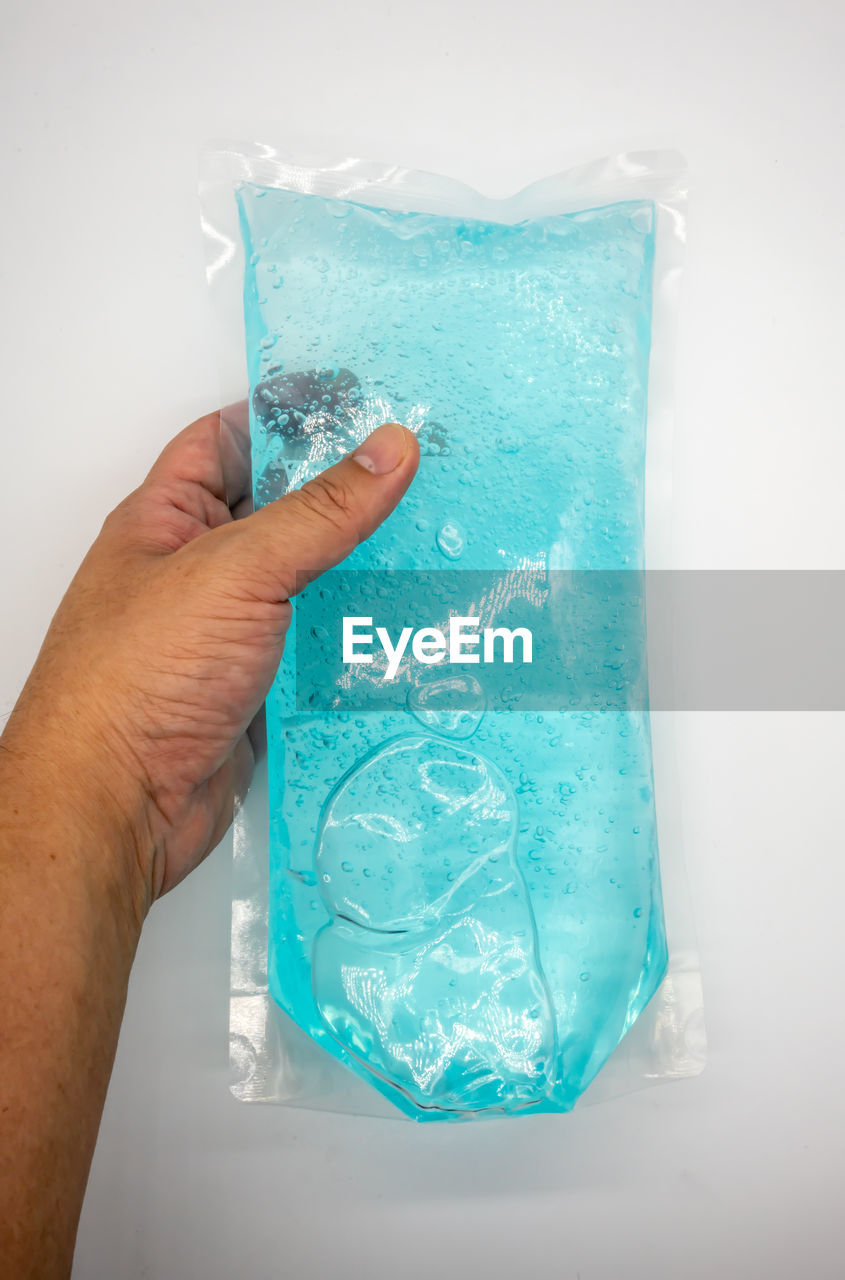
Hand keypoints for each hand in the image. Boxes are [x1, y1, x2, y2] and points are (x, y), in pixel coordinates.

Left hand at [1, 406, 418, 918]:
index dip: (288, 415)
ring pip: (309, 587)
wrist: (116, 808)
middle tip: (421, 477)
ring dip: (362, 575)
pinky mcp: (259, 690)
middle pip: (282, 514)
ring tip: (435, 549)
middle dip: (346, 498)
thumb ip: (319, 512)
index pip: (229, 440)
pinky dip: (360, 643)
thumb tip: (387, 450)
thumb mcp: (236, 570)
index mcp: (168, 519)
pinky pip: (319, 652)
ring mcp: (229, 633)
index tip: (361, 404)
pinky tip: (408, 633)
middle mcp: (197, 571)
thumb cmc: (137, 679)